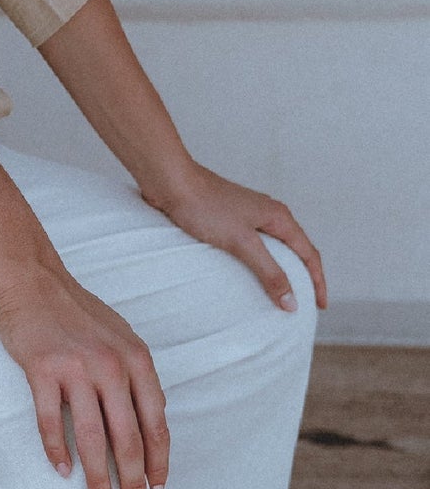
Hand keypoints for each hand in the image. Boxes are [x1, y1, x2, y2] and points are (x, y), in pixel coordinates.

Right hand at [0, 261, 169, 488]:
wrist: (33, 282)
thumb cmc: (77, 313)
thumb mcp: (121, 339)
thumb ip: (136, 379)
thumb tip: (149, 428)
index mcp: (137, 360)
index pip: (156, 424)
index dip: (158, 463)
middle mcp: (111, 365)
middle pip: (128, 438)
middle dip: (132, 482)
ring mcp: (76, 367)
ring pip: (92, 435)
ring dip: (97, 475)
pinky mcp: (43, 369)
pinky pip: (51, 420)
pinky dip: (56, 450)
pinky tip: (61, 471)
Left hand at [144, 161, 328, 312]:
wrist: (170, 182)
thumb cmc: (205, 205)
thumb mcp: (242, 242)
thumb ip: (269, 272)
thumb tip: (292, 301)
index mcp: (278, 217)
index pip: (309, 254)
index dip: (317, 281)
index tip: (319, 306)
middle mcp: (267, 214)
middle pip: (294, 250)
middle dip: (301, 276)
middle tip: (301, 304)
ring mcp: (247, 215)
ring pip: (272, 248)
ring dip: (278, 270)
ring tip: (277, 295)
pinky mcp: (228, 219)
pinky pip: (251, 246)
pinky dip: (256, 264)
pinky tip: (246, 277)